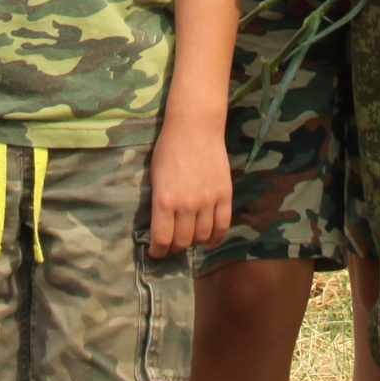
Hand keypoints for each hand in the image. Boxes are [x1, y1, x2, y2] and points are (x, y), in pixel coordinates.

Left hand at [148, 121, 229, 258]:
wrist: (195, 127)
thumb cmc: (169, 148)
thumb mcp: (155, 177)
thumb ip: (159, 203)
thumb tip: (160, 227)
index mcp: (164, 200)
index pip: (162, 240)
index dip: (159, 252)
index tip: (156, 253)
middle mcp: (186, 205)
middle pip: (183, 241)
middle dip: (175, 249)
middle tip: (172, 247)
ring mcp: (207, 201)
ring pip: (202, 236)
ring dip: (194, 242)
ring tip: (189, 239)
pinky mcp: (224, 195)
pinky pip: (222, 226)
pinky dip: (215, 238)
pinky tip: (209, 240)